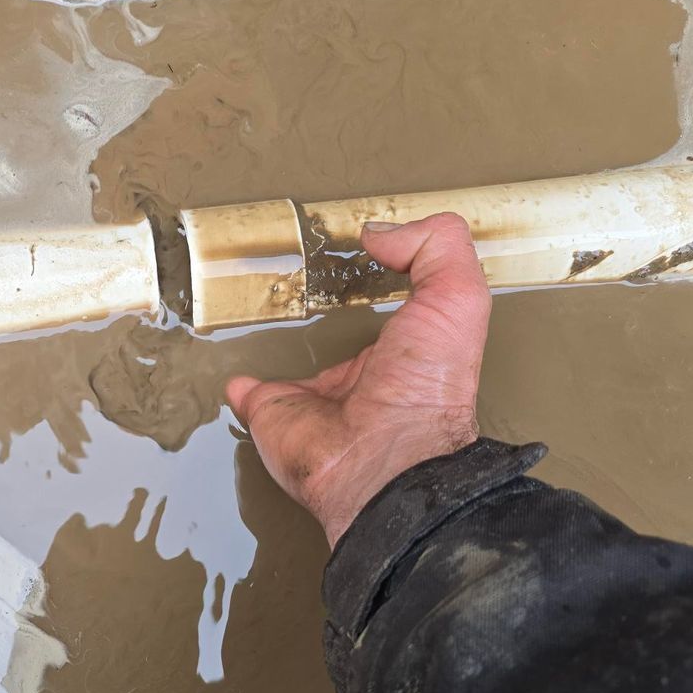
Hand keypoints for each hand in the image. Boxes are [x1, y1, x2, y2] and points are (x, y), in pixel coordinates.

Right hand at [226, 213, 490, 546]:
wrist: (381, 459)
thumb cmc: (427, 384)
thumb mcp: (458, 298)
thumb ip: (433, 247)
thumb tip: (378, 232)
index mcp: (406, 351)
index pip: (396, 311)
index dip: (386, 282)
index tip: (367, 251)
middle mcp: (361, 376)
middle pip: (340, 336)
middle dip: (329, 314)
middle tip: (310, 282)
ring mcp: (312, 397)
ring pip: (292, 362)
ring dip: (280, 344)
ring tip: (267, 316)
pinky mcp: (271, 412)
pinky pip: (248, 393)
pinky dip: (237, 382)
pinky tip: (235, 371)